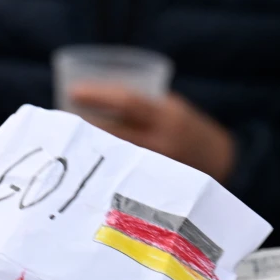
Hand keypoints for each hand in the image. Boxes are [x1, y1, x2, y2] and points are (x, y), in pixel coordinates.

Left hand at [68, 85, 235, 181]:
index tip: (72, 92)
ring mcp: (158, 168)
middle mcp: (164, 143)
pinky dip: (102, 170)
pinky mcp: (153, 188)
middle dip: (85, 129)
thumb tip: (90, 104)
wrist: (219, 160)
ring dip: (89, 152)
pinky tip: (84, 169)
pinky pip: (122, 178)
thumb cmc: (185, 127)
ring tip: (65, 146)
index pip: (128, 102)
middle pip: (114, 134)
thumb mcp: (169, 108)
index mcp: (168, 116)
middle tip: (59, 125)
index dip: (98, 96)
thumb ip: (139, 109)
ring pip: (115, 158)